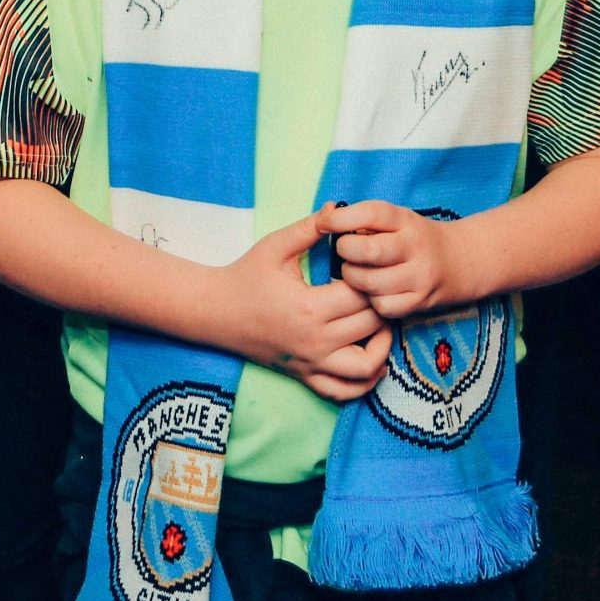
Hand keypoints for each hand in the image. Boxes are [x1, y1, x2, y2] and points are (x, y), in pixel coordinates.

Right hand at [216, 211, 391, 401]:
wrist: (217, 312)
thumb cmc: (246, 275)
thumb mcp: (276, 246)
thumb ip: (309, 227)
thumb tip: (336, 208)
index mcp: (309, 307)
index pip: (361, 294)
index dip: (371, 276)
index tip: (368, 262)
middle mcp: (315, 341)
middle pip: (370, 326)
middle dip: (381, 303)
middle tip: (380, 284)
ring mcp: (311, 363)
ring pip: (366, 367)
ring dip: (382, 346)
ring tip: (381, 322)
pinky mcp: (306, 376)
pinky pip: (345, 391)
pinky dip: (365, 382)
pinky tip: (373, 360)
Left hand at [320, 200, 457, 319]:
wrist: (457, 260)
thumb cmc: (412, 237)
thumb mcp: (395, 219)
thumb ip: (364, 220)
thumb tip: (325, 221)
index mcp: (405, 220)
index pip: (370, 214)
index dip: (341, 218)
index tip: (324, 223)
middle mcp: (414, 246)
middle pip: (369, 251)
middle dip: (346, 251)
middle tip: (344, 252)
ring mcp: (419, 276)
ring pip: (371, 283)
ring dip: (354, 278)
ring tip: (355, 272)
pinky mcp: (419, 302)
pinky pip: (383, 306)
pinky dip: (371, 300)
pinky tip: (374, 290)